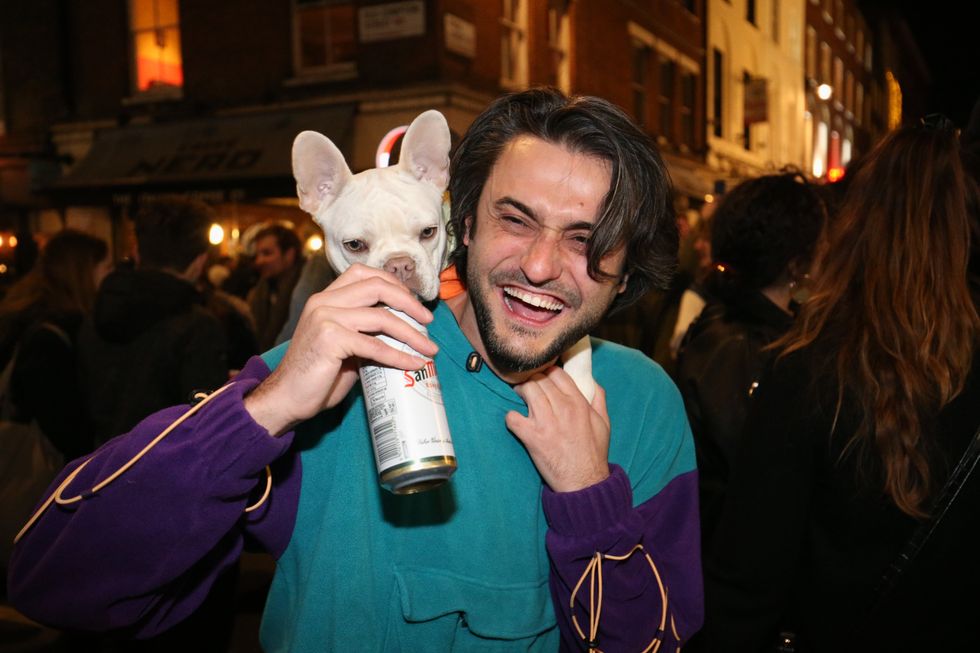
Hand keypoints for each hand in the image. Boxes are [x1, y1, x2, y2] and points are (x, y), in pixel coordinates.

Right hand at [244, 264, 437, 435]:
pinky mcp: (330, 340)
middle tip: (427, 320)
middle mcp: (324, 301)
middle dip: (409, 302)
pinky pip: (375, 345)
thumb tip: (402, 331)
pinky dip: (399, 355)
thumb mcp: (343, 344)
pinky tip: (413, 364)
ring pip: (381, 317)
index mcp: (325, 297)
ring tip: (428, 348)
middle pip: (377, 287)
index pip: (365, 274)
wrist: (286, 398)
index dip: (394, 284)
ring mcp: (325, 318)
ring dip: (411, 333)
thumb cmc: (316, 375)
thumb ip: (365, 331)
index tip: (413, 303)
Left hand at [506, 366, 610, 492]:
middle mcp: (562, 408)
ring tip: (520, 393)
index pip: (557, 373)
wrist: (584, 481)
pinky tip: (515, 419)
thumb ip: (598, 399)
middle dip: (533, 378)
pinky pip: (513, 418)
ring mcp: (545, 422)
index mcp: (578, 403)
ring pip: (527, 391)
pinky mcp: (532, 437)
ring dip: (521, 390)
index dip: (548, 370)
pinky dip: (511, 417)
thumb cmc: (594, 453)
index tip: (543, 374)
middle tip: (529, 383)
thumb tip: (592, 381)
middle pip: (540, 379)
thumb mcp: (604, 422)